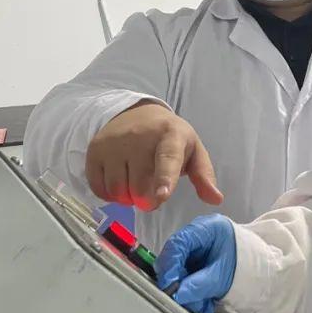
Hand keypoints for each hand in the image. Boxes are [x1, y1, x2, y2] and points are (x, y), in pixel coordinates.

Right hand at [85, 101, 222, 209]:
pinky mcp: (95, 150)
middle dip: (147, 199)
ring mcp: (114, 142)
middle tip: (153, 190)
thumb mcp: (192, 150)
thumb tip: (216, 199)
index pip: (167, 158)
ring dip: (128, 197)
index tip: (161, 195)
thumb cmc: (169, 138)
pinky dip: (110, 194)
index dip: (164, 178)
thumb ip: (203, 175)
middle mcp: (140, 136)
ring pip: (118, 190)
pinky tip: (120, 180)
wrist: (135, 113)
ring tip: (136, 182)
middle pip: (140, 186)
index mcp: (170, 135)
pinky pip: (99, 188)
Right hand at [157, 214, 236, 312]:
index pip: (179, 242)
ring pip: (177, 269)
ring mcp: (194, 248)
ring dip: (185, 290)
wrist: (258, 270)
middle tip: (182, 298)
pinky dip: (190, 291)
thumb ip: (199, 285)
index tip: (169, 284)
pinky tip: (202, 302)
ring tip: (202, 304)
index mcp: (207, 228)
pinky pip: (184, 276)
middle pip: (175, 256)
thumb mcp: (222, 277)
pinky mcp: (194, 261)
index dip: (170, 264)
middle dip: (177, 281)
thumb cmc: (245, 265)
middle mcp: (197, 235)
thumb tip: (178, 294)